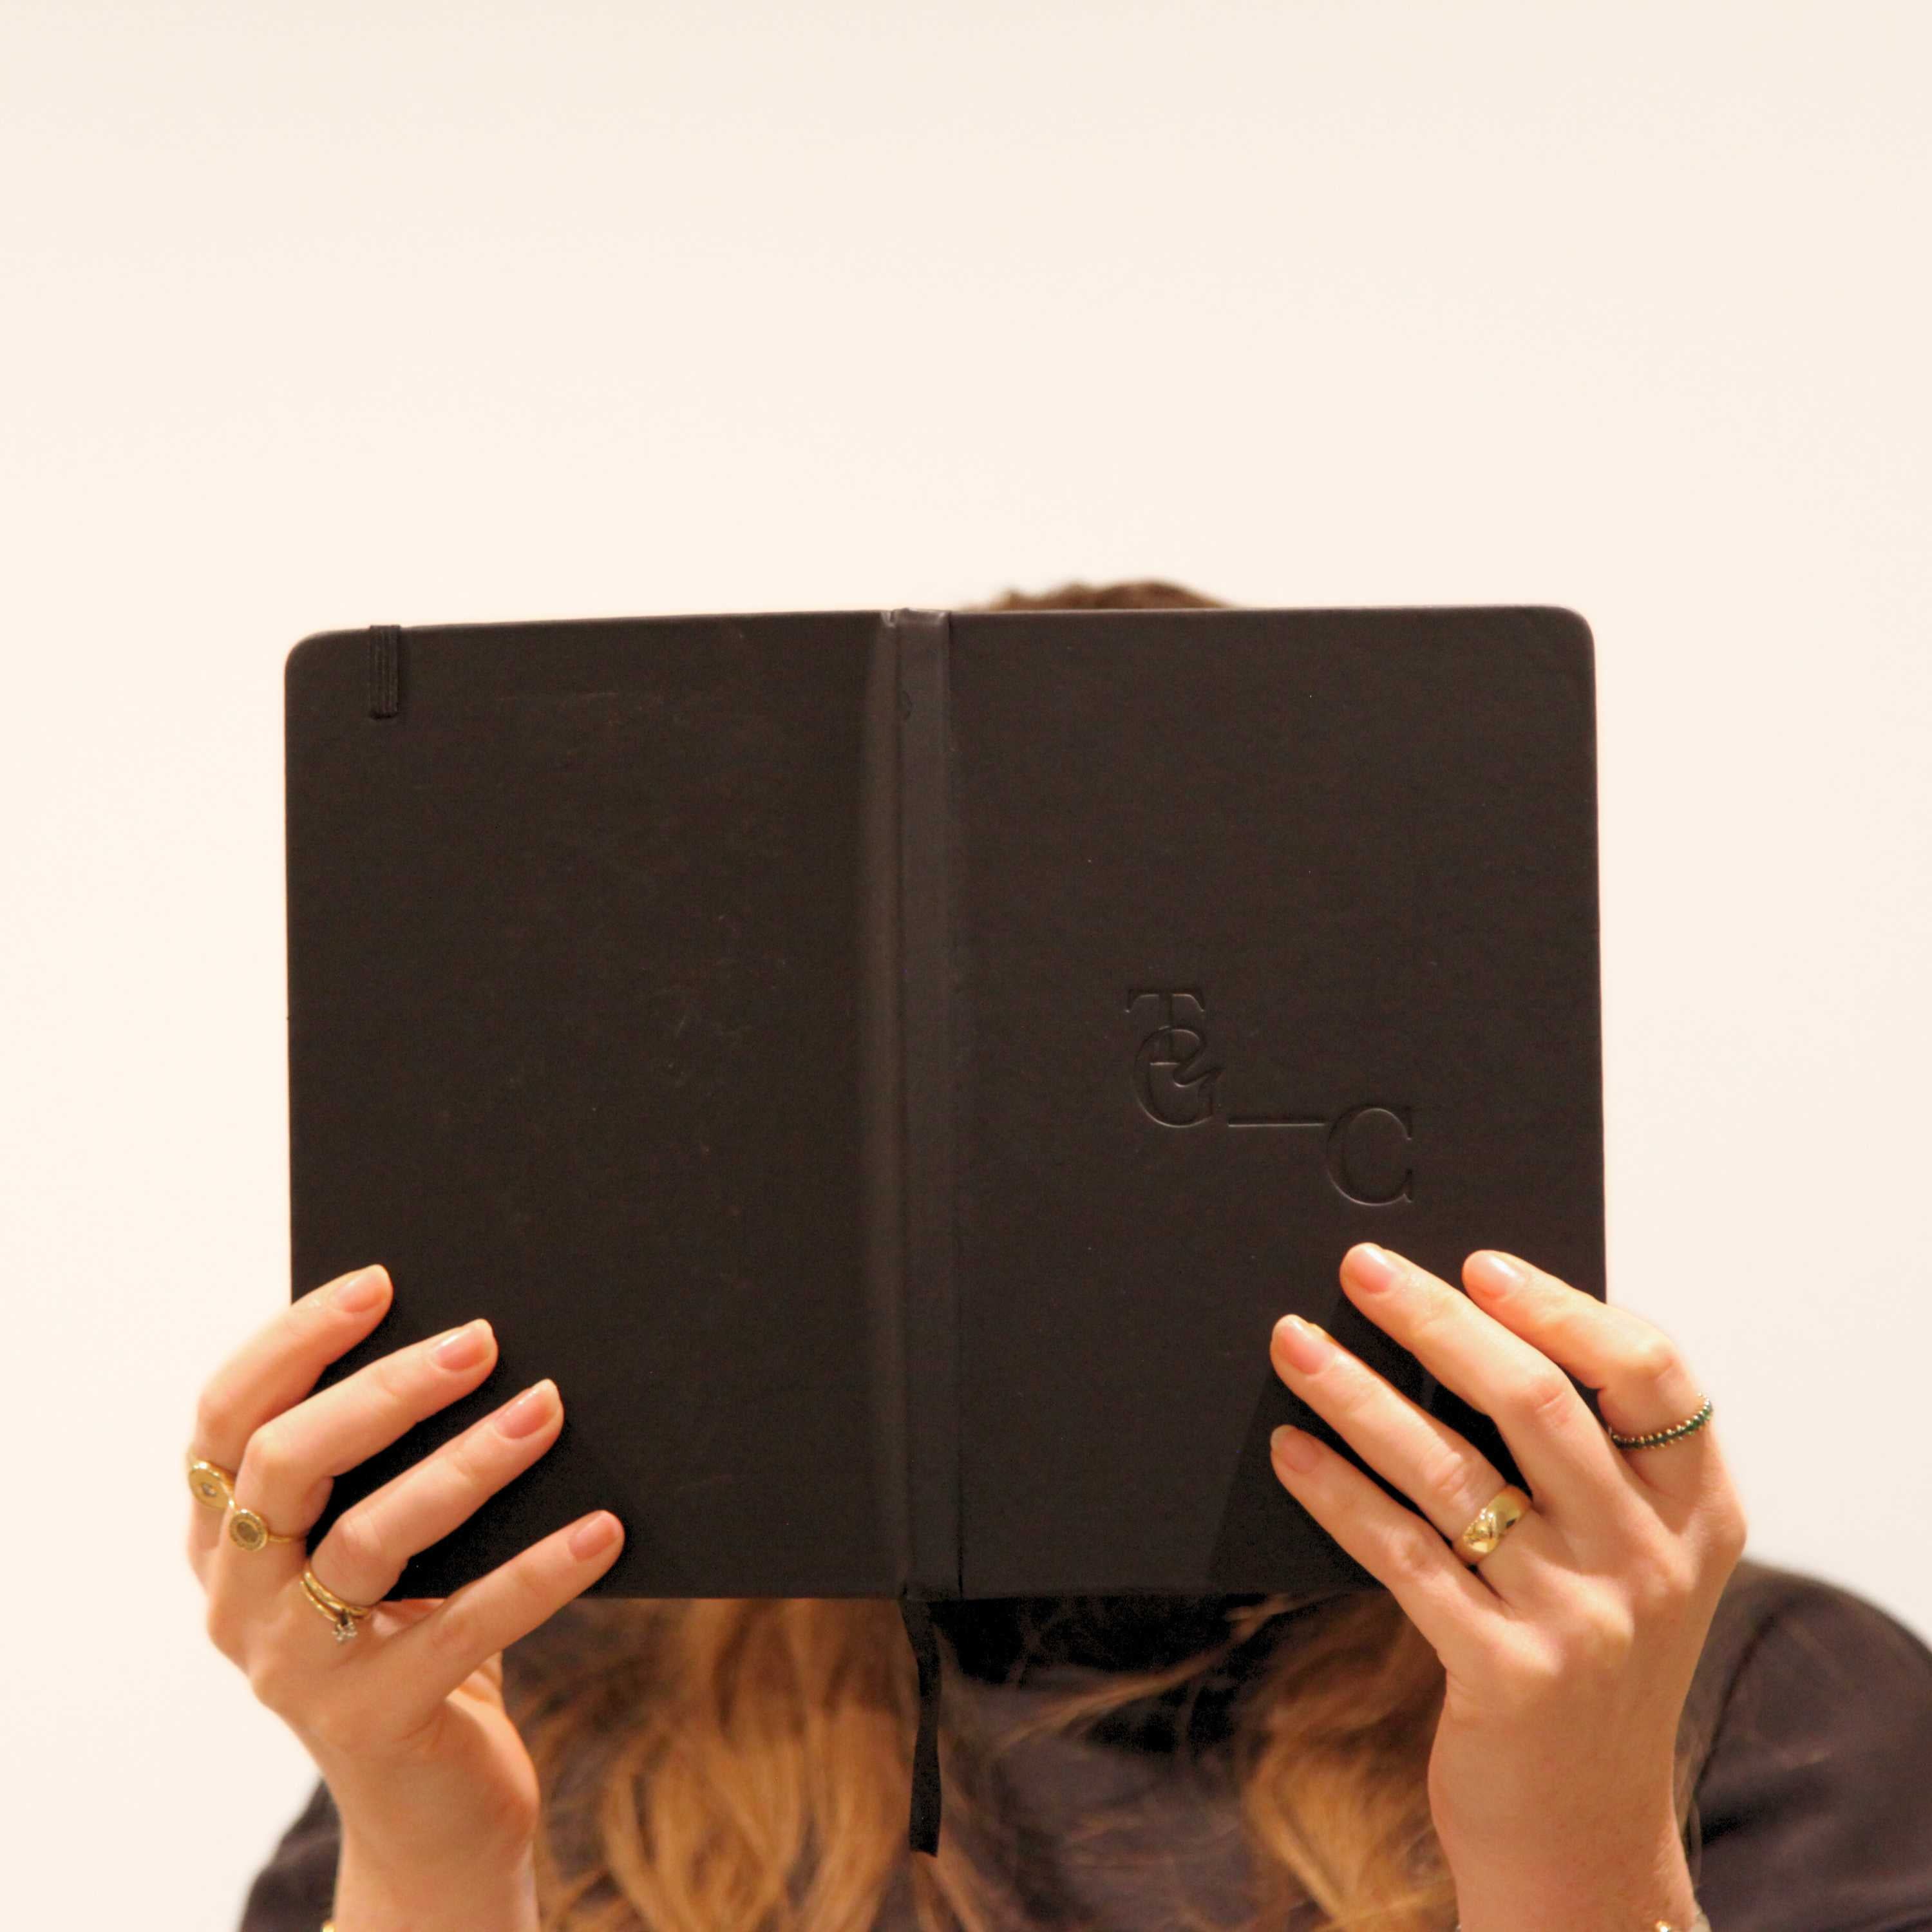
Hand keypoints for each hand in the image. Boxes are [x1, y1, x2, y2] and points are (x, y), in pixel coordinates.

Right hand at [186, 1263, 625, 1925]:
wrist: (435, 1805)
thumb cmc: (421, 1626)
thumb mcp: (388, 1540)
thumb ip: (395, 1457)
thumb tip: (485, 1332)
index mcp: (223, 1537)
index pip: (225, 1418)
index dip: (294, 1341)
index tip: (380, 1280)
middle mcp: (237, 1601)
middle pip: (286, 1464)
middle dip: (387, 1390)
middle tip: (482, 1337)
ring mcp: (294, 1670)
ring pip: (368, 1539)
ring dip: (466, 1465)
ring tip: (549, 1409)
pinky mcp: (371, 1724)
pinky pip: (462, 1629)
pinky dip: (539, 1571)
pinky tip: (605, 1529)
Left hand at [1266, 1244, 1746, 1929]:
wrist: (1584, 1836)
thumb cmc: (1588, 1663)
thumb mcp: (1626, 1561)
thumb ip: (1584, 1462)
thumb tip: (1459, 1329)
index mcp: (1695, 1511)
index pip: (1650, 1372)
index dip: (1561, 1305)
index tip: (1479, 1263)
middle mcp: (1650, 1560)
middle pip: (1538, 1401)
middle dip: (1438, 1321)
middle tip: (1360, 1268)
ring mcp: (1582, 1619)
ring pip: (1452, 1470)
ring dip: (1359, 1395)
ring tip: (1293, 1342)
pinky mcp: (1506, 1673)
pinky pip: (1403, 1555)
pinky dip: (1338, 1493)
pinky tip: (1291, 1451)